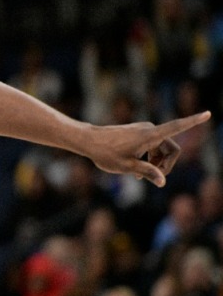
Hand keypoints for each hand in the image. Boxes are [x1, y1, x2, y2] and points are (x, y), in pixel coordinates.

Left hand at [85, 111, 210, 185]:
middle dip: (167, 164)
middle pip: (171, 148)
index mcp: (150, 135)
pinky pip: (152, 146)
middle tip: (153, 178)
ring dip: (157, 162)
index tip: (208, 113)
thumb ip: (147, 173)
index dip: (193, 122)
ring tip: (141, 176)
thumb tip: (163, 182)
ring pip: (161, 148)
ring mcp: (144, 130)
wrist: (88, 141)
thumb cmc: (105, 153)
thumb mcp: (127, 167)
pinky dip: (150, 157)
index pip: (176, 126)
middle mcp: (149, 129)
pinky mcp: (138, 132)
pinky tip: (138, 169)